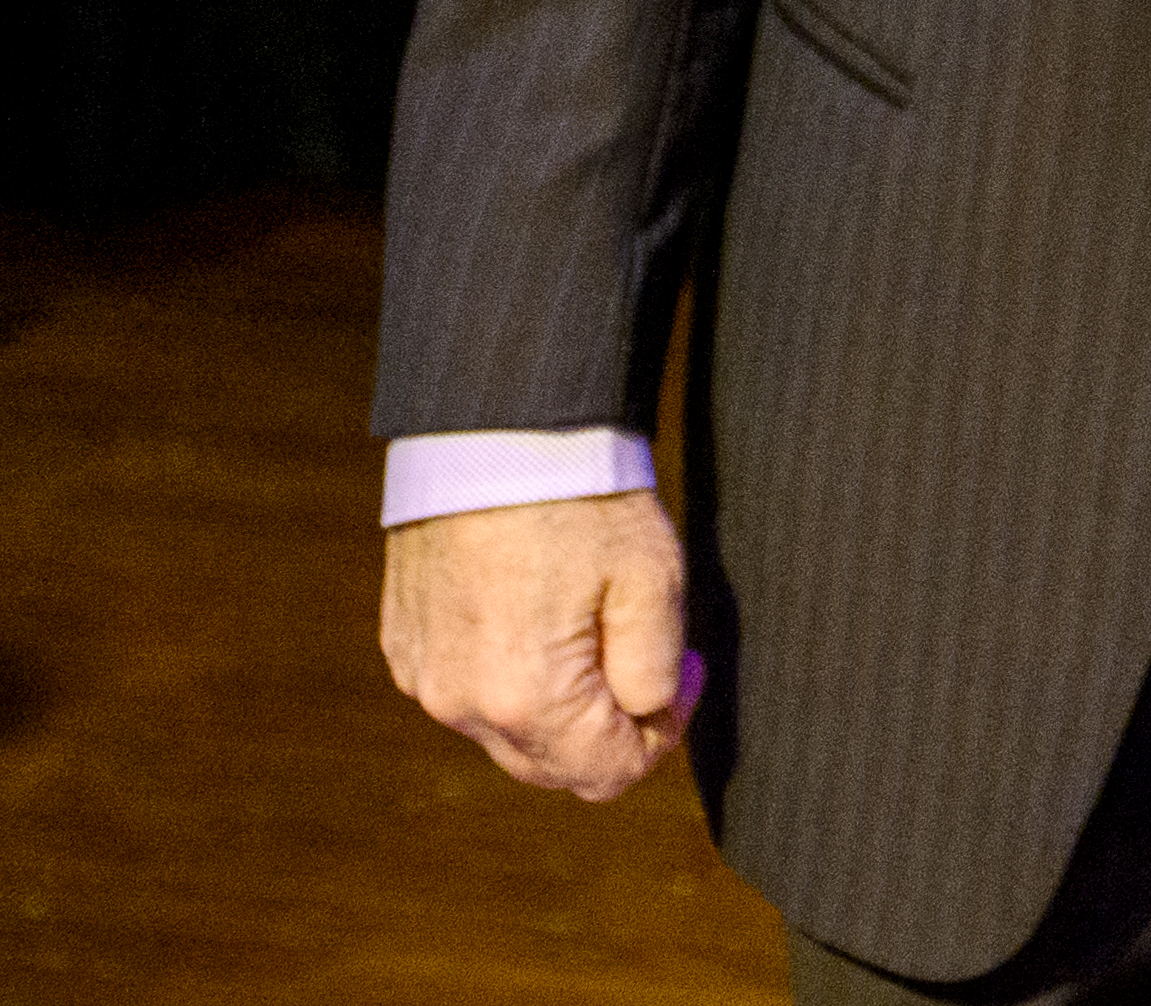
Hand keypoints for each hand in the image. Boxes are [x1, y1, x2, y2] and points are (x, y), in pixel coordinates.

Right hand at [382, 491, 695, 800]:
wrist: (496, 432)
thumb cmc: (583, 500)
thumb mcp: (653, 582)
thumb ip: (655, 674)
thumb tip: (648, 715)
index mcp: (526, 701)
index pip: (606, 774)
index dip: (663, 733)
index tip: (687, 672)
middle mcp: (460, 705)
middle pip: (553, 766)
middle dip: (611, 729)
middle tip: (652, 659)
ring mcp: (424, 677)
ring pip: (509, 732)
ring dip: (560, 706)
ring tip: (596, 626)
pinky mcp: (406, 646)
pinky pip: (469, 692)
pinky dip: (511, 676)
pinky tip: (541, 614)